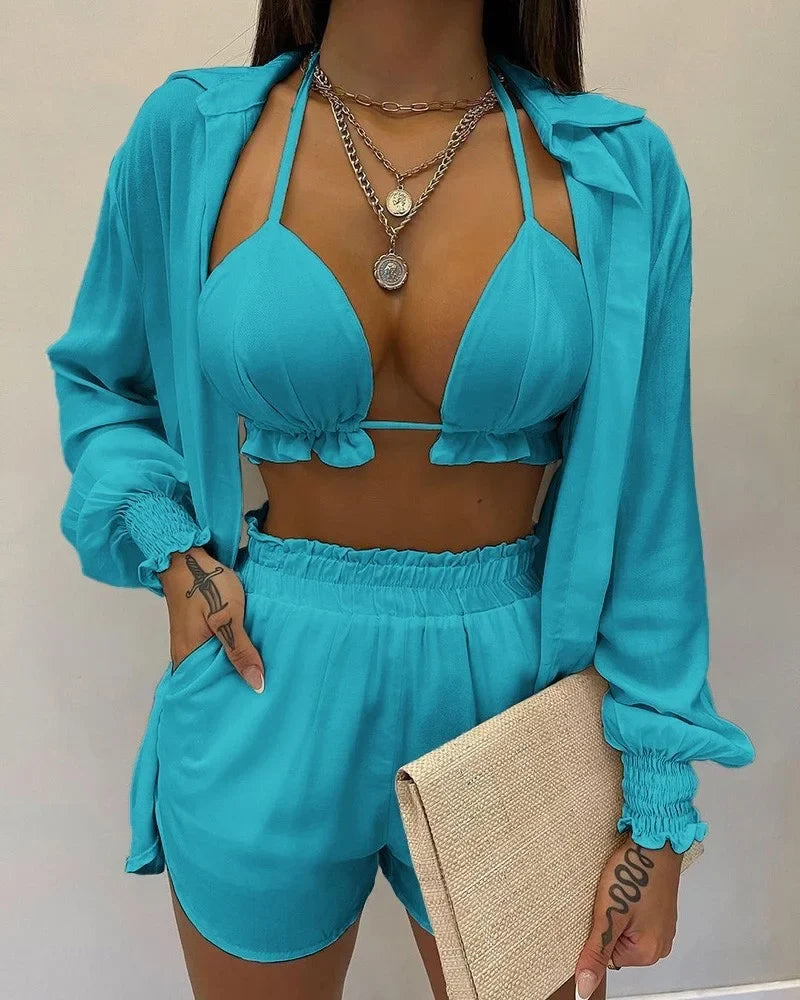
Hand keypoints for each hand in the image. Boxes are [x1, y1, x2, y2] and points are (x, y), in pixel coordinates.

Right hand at [159, 546, 264, 692]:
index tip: (250, 708)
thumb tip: (256, 684)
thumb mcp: (227, 617)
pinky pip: (215, 650)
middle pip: (212, 680)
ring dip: (234, 668)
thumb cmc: (205, 585)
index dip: (228, 699)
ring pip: (215, 664)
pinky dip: (230, 654)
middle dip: (234, 686)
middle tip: (261, 696)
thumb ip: (240, 650)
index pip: (207, 691)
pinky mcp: (199, 631)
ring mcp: (192, 643)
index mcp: (187, 658)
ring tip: (261, 680)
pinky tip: (249, 657)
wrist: (187, 556)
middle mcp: (185, 655)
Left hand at [574, 833, 681, 998]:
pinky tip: (626, 887)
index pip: (607, 957)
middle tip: (610, 899)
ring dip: (617, 911)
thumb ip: (596, 953)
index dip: (599, 932)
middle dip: (609, 922)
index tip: (602, 912)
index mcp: (648, 952)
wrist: (655, 841)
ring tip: (619, 891)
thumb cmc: (634, 873)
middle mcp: (659, 944)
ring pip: (625, 928)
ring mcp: (662, 926)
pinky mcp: (659, 910)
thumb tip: (585, 987)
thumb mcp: (607, 916)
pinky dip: (627, 903)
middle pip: (617, 943)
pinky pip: (635, 916)